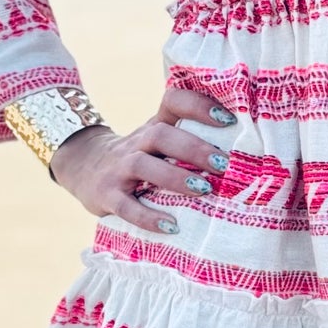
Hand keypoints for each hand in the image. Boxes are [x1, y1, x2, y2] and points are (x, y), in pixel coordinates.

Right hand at [49, 82, 236, 229]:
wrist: (82, 167)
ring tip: (203, 190)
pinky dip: (148, 217)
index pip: (173, 101)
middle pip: (162, 135)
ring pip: (144, 165)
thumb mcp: (158, 141)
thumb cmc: (139, 156)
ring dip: (175, 177)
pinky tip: (171, 226)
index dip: (199, 105)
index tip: (229, 119)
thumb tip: (246, 154)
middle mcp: (137, 143)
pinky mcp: (106, 195)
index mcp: (154, 126)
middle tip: (224, 164)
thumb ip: (189, 141)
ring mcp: (119, 168)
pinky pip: (126, 206)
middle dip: (194, 148)